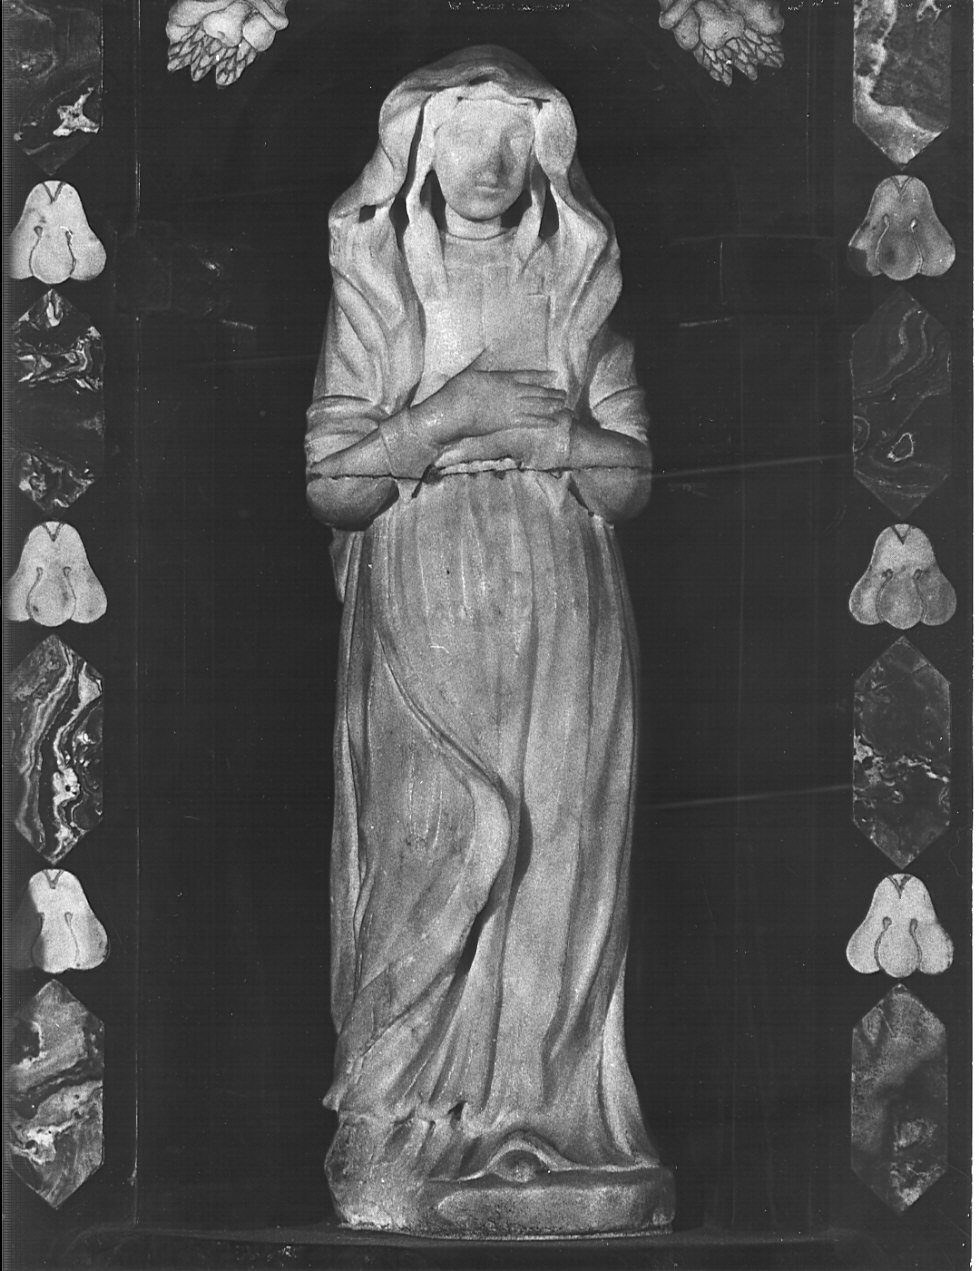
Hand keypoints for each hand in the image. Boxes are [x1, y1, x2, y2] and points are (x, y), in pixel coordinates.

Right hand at [413, 367, 565, 446]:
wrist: (452, 412)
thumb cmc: (457, 391)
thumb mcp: (470, 371)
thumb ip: (483, 361)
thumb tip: (489, 347)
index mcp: (502, 378)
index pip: (528, 376)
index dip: (542, 376)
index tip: (554, 375)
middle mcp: (511, 393)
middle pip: (537, 392)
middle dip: (551, 393)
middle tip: (564, 393)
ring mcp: (511, 408)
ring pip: (537, 406)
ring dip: (551, 406)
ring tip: (563, 405)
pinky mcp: (508, 423)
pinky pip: (530, 421)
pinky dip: (543, 422)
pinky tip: (554, 422)